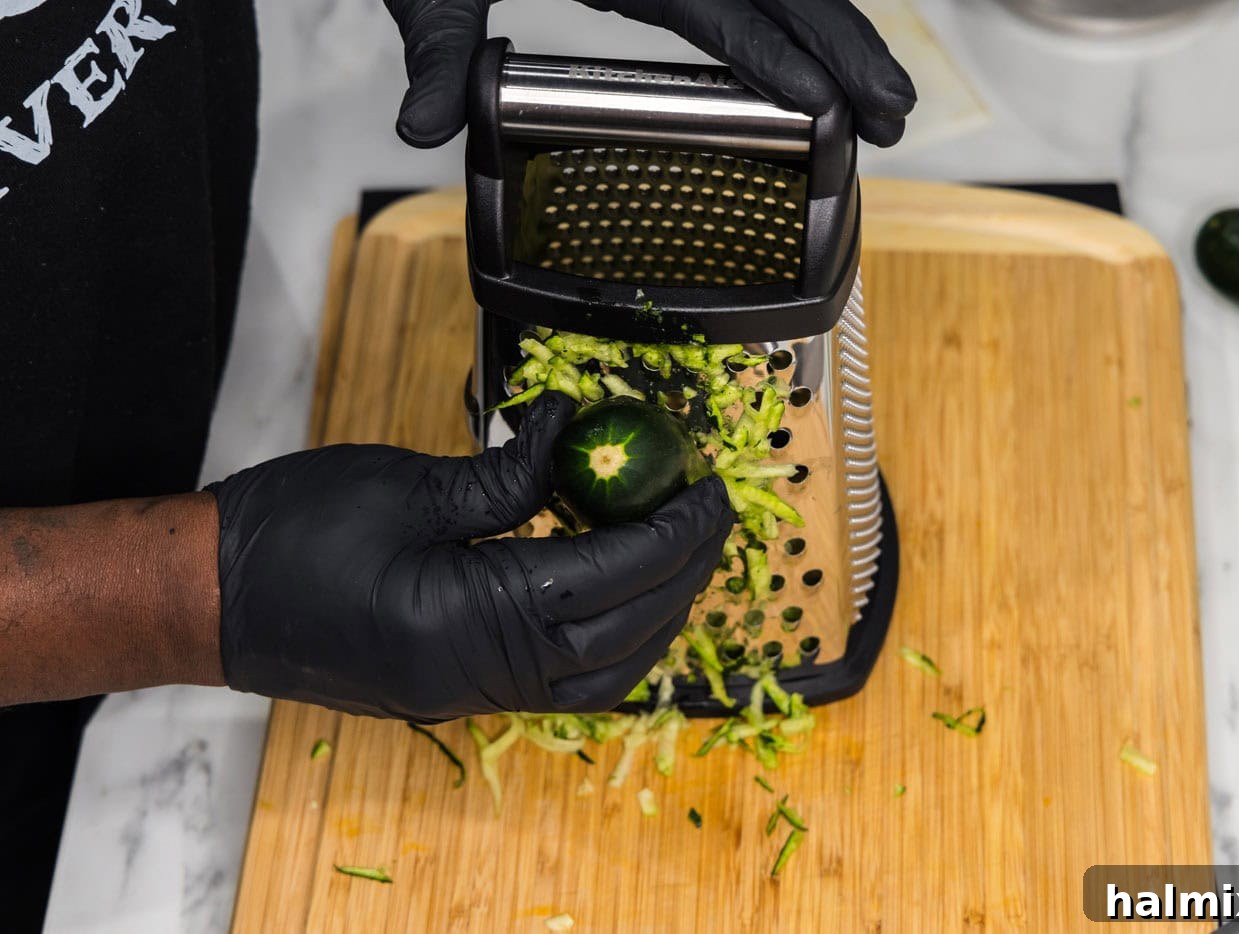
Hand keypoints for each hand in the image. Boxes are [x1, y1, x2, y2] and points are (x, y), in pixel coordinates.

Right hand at [207, 392, 733, 720]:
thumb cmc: (291, 534)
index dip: (669, 533)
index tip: (709, 490)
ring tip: (681, 549)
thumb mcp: (410, 485)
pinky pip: (567, 680)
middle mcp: (480, 677)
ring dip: (655, 614)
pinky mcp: (465, 689)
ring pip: (603, 673)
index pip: (606, 580)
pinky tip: (625, 587)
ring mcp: (473, 693)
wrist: (211, 599)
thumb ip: (510, 476)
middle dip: (680, 574)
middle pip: (621, 637)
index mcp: (467, 624)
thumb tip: (577, 439)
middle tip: (711, 513)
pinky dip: (613, 637)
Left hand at [384, 0, 916, 147]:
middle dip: (847, 53)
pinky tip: (835, 59)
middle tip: (896, 117)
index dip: (782, 61)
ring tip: (890, 103)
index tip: (831, 109)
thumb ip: (444, 48)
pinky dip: (801, 24)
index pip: (728, 11)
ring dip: (843, 41)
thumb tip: (420, 129)